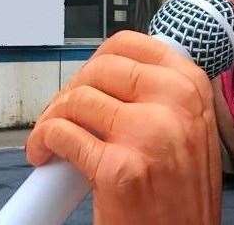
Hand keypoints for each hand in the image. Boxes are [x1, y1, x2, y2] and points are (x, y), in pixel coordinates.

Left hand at [26, 31, 221, 224]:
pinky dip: (41, 142)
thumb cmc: (184, 190)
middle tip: (63, 113)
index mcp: (192, 86)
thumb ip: (164, 93)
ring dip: (50, 118)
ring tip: (49, 138)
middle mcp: (175, 101)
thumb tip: (112, 72)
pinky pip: (61, 134)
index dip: (97, 59)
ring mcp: (147, 132)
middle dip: (70, 90)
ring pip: (76, 100)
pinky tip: (45, 155)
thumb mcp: (191, 126)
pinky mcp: (118, 168)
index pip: (130, 44)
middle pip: (98, 69)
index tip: (86, 79)